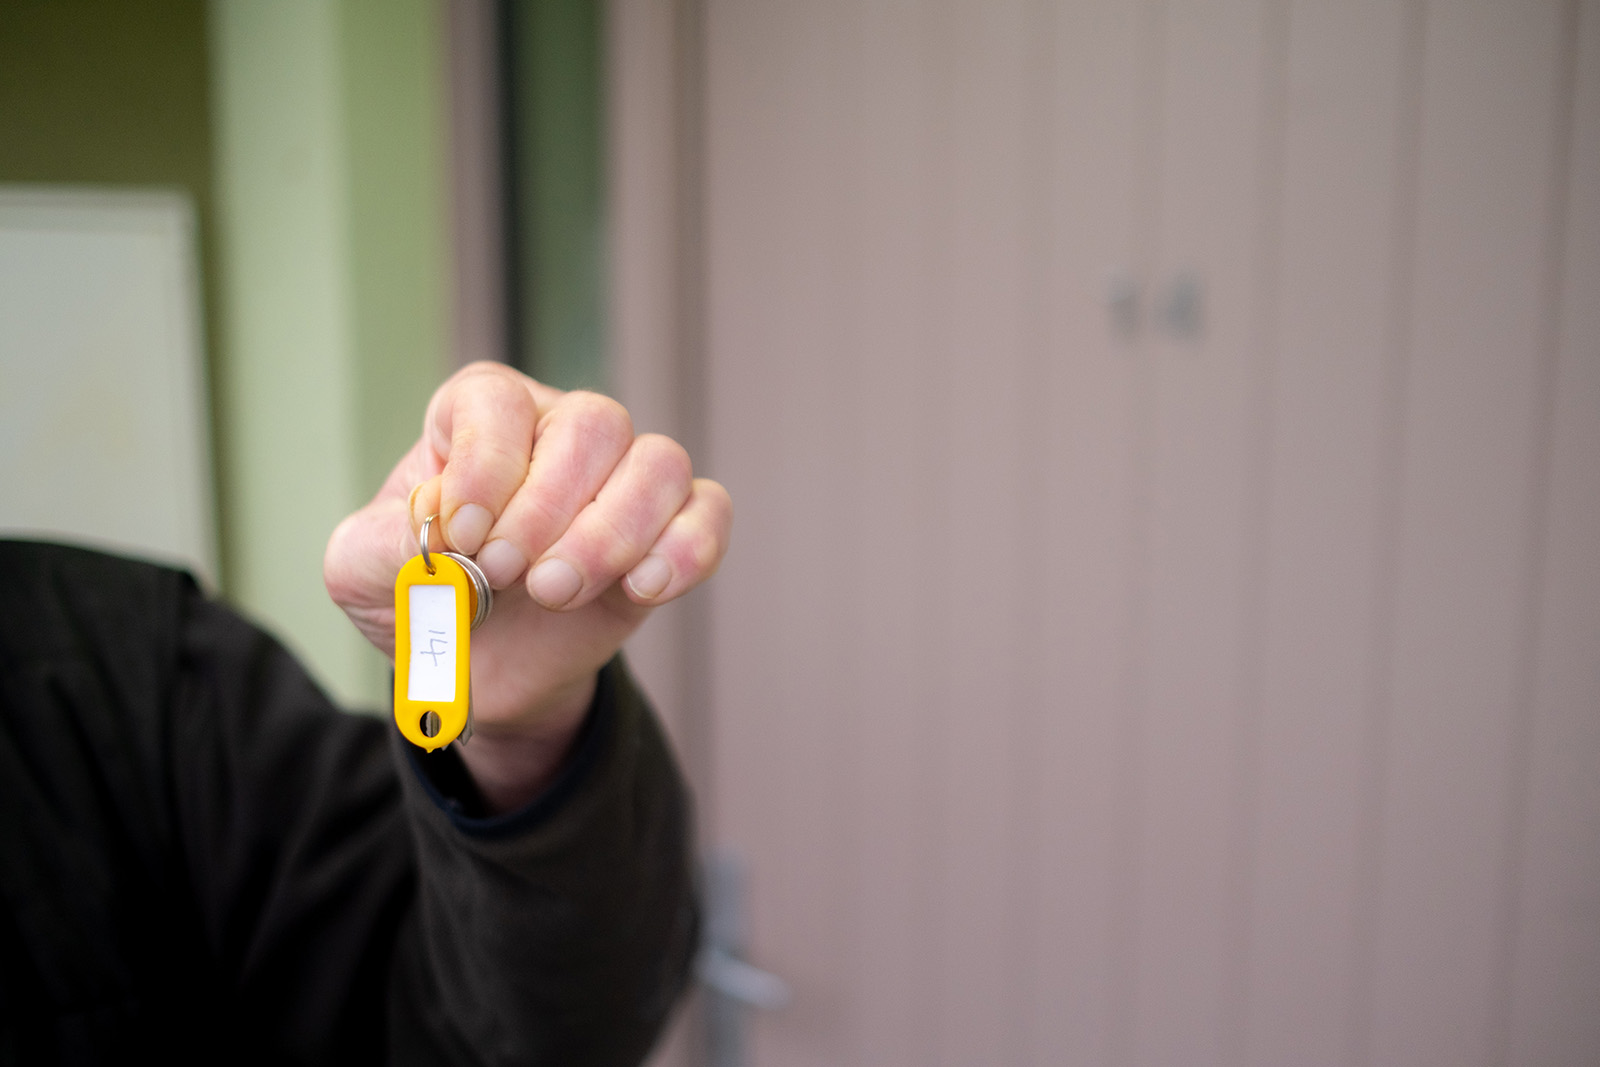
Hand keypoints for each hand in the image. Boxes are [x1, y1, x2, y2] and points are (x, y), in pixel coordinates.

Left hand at [324, 363, 731, 809]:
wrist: (476, 669)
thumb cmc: (420, 596)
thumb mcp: (360, 571)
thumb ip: (385, 542)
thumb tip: (441, 533)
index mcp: (478, 419)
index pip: (498, 401)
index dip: (485, 465)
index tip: (461, 536)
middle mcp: (558, 433)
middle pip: (593, 424)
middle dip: (548, 509)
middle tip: (505, 574)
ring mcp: (621, 480)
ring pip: (659, 464)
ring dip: (611, 535)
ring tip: (558, 592)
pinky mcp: (667, 534)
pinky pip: (707, 512)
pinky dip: (684, 551)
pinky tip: (640, 591)